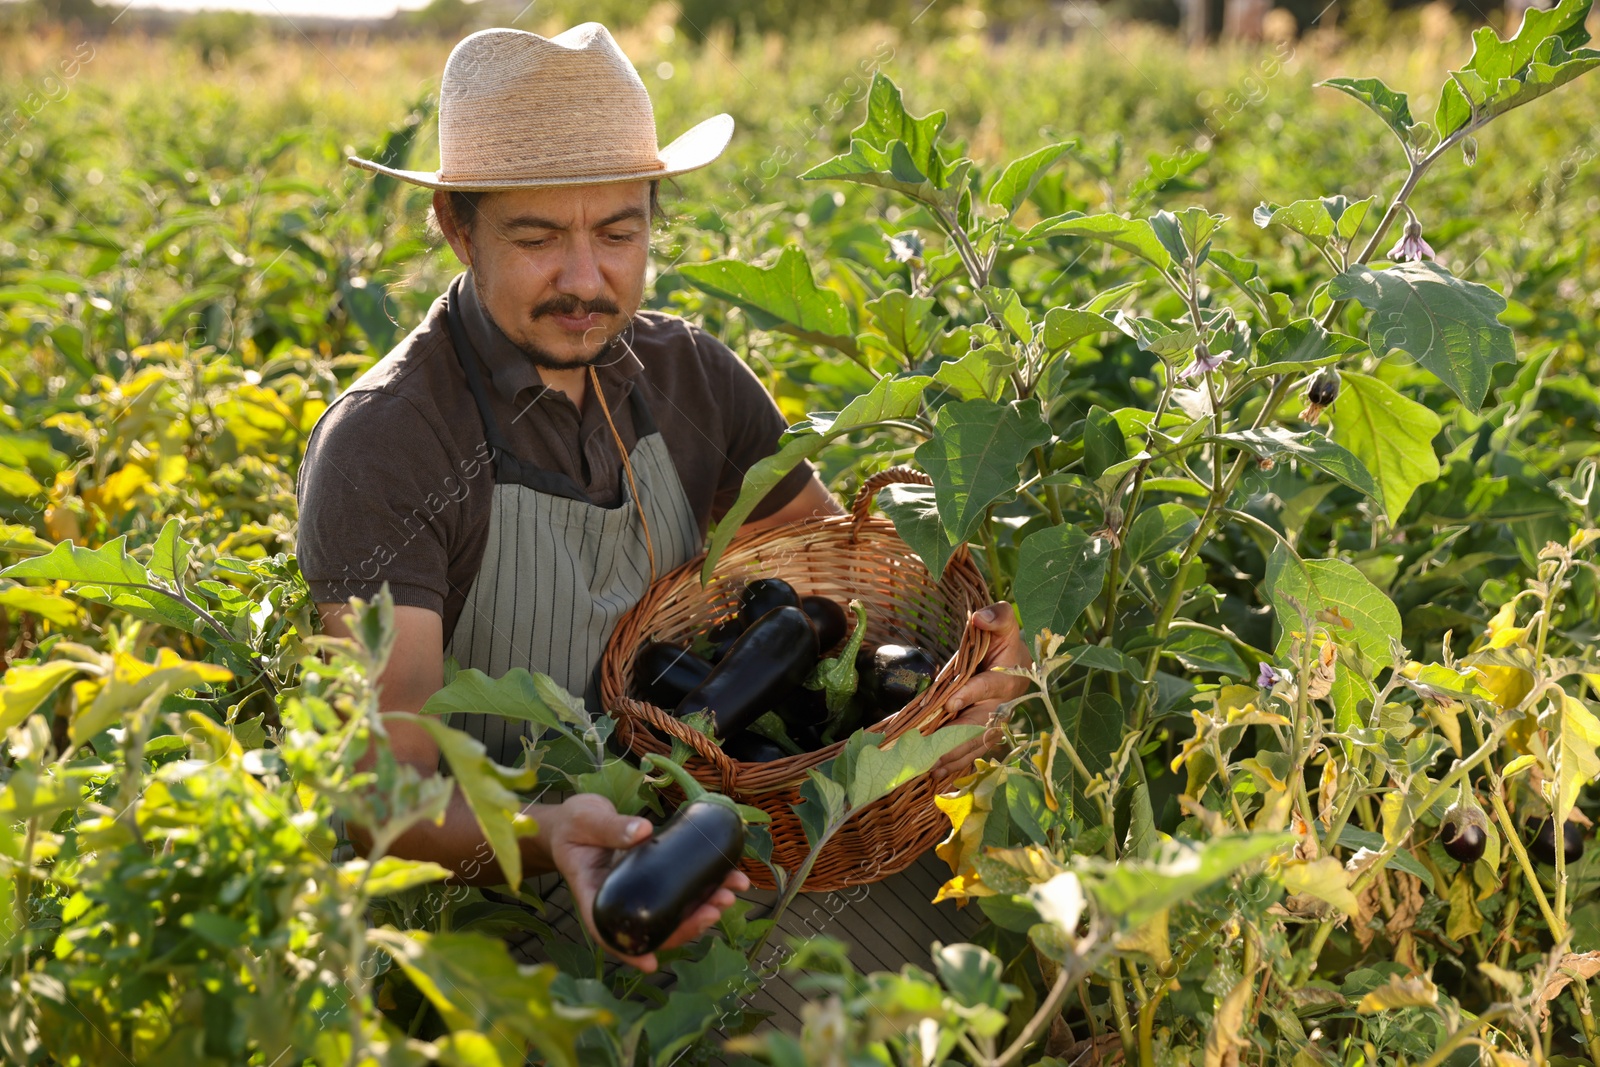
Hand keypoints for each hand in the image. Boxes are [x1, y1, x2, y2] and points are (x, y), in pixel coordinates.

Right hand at [546, 793, 750, 973]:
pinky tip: (730, 877)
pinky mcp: (655, 876)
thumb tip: (644, 832)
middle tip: (714, 910)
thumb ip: (611, 828)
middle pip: (652, 927)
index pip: (608, 931)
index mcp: (594, 894)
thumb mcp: (586, 822)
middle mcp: (621, 900)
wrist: (576, 819)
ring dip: (702, 909)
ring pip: (672, 912)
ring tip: (728, 895)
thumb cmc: (573, 825)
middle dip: (686, 924)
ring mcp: (640, 891)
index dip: (630, 951)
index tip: (651, 964)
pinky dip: (706, 886)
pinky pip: (680, 888)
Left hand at [933, 602, 1031, 779]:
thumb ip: (998, 617)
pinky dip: (953, 762)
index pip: (989, 687)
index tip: (950, 702)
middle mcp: (1001, 705)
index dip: (972, 694)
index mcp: (1007, 678)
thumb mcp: (1003, 622)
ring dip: (954, 758)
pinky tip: (935, 774)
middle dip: (958, 742)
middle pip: (981, 727)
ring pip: (974, 744)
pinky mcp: (981, 732)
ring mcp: (991, 722)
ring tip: (931, 770)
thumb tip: (981, 619)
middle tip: (934, 754)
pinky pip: (968, 750)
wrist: (1013, 661)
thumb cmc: (1003, 640)